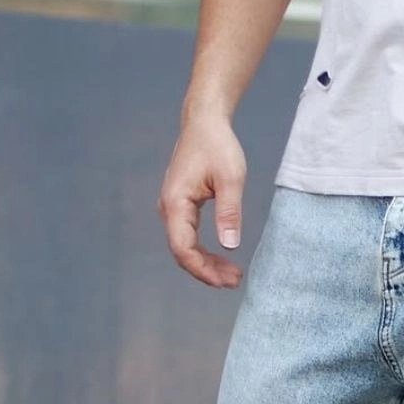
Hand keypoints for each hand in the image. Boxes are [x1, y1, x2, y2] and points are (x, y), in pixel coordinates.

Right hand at [157, 109, 246, 288]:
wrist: (204, 122)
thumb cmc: (217, 145)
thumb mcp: (230, 179)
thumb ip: (229, 212)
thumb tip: (230, 245)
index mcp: (176, 203)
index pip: (183, 249)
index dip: (203, 270)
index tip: (224, 281)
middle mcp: (168, 208)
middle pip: (183, 253)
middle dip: (207, 271)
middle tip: (234, 282)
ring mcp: (173, 208)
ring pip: (186, 247)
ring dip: (207, 263)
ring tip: (233, 274)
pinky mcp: (181, 206)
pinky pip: (189, 237)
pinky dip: (205, 251)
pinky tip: (223, 257)